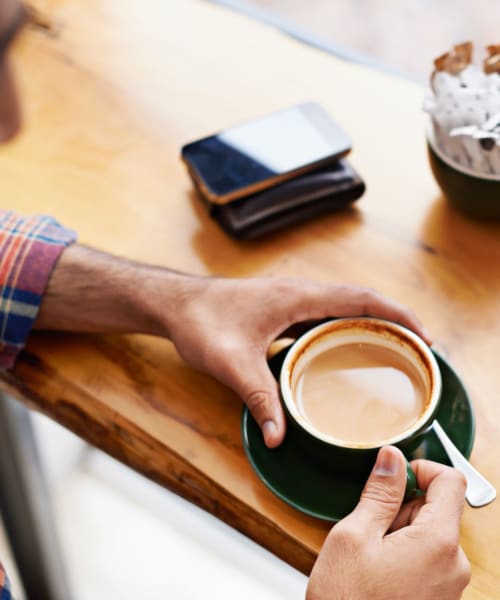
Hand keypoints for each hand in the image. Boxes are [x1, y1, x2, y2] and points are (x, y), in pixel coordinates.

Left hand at [167, 277, 429, 446]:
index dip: (397, 314)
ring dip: (370, 324)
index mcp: (298, 297)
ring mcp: (290, 300)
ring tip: (392, 351)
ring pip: (342, 308)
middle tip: (417, 350)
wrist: (175, 304)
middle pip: (359, 302)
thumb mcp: (231, 362)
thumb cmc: (201, 322)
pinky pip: (323, 316)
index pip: (360, 300)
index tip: (423, 335)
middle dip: (393, 320)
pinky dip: (344, 329)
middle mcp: (300, 293)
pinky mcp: (280, 310)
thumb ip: (259, 397)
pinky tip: (343, 353)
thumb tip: (280, 437)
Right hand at [307, 447, 469, 599]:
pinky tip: (378, 572)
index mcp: (438, 543)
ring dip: (399, 532)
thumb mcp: (355, 535)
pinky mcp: (440, 599)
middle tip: (369, 528)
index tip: (394, 477)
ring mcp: (450, 586)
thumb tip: (393, 457)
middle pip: (438, 508)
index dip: (422, 468)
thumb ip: (380, 492)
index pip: (451, 481)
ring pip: (429, 533)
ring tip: (370, 555)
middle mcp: (454, 565)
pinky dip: (404, 553)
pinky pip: (428, 559)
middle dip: (402, 507)